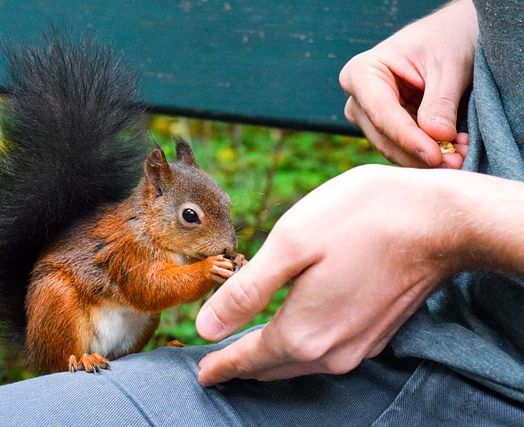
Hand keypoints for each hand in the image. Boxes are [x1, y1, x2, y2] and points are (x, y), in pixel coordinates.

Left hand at [196, 165, 470, 385]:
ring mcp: (358, 345)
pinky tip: (294, 334)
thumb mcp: (289, 245)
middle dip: (241, 365)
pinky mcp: (376, 333)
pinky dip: (300, 349)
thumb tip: (206, 327)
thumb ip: (246, 292)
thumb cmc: (360, 220)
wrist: (440, 220)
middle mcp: (330, 352)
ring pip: (299, 363)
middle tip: (218, 364)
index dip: (220, 366)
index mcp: (302, 332)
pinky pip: (325, 353)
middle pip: (272, 367)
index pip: (247, 359)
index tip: (203, 373)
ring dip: (270, 359)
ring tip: (247, 351)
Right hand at [339, 0, 477, 168]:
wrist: (450, 37)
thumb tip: (437, 137)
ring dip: (426, 158)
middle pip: (384, 137)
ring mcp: (369, 117)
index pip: (382, 114)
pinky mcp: (386, 130)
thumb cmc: (446, 39)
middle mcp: (358, 99)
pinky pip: (404, 150)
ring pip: (393, 149)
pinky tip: (455, 151)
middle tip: (457, 162)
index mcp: (361, 72)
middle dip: (419, 154)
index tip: (435, 155)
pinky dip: (428, 155)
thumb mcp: (449, 64)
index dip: (408, 139)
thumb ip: (441, 101)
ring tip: (461, 155)